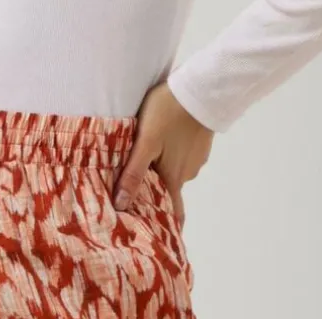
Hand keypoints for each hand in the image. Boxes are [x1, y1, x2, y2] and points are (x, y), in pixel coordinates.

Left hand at [112, 80, 214, 229]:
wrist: (199, 88)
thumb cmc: (168, 114)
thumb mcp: (145, 141)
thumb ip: (133, 172)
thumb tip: (121, 205)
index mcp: (174, 178)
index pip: (172, 213)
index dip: (162, 223)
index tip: (152, 232)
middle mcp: (187, 173)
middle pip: (169, 190)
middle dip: (154, 191)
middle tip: (135, 186)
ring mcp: (196, 157)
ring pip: (175, 169)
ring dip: (162, 167)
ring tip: (143, 156)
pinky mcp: (200, 142)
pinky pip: (182, 154)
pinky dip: (172, 153)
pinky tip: (162, 139)